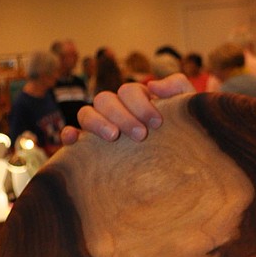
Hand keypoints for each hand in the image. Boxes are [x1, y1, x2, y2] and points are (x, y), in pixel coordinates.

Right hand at [60, 73, 192, 145]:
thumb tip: (152, 84)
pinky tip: (74, 140)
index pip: (129, 91)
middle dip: (123, 115)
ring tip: (114, 137)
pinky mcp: (87, 148)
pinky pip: (70, 134)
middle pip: (106, 99)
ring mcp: (100, 128)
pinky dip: (68, 133)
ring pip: (86, 113)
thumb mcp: (187, 111)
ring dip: (97, 122)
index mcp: (137, 101)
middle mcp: (116, 111)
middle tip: (141, 135)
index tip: (157, 123)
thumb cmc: (184, 138)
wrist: (183, 171)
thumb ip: (178, 87)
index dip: (141, 103)